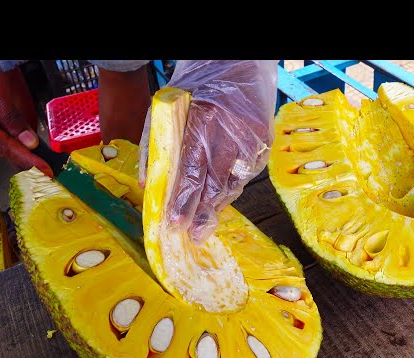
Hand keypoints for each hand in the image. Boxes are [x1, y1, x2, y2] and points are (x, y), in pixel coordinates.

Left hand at [139, 60, 277, 242]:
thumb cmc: (197, 87)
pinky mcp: (264, 144)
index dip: (183, 202)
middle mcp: (231, 133)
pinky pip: (244, 176)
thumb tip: (149, 185)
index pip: (193, 173)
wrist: (239, 64)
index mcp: (203, 122)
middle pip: (215, 186)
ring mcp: (252, 140)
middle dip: (202, 215)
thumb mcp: (167, 109)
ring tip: (204, 224)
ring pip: (232, 185)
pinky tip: (219, 200)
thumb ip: (156, 146)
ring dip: (216, 206)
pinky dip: (230, 189)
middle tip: (192, 236)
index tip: (176, 224)